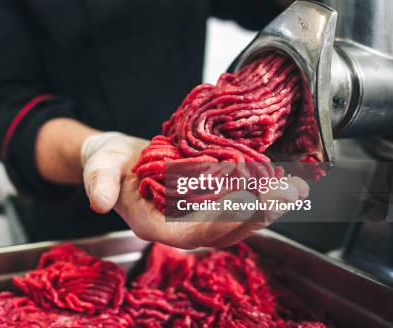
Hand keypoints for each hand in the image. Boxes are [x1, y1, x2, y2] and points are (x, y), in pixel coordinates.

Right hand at [81, 132, 309, 248]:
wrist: (119, 158)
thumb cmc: (108, 163)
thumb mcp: (98, 167)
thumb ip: (99, 183)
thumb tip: (98, 203)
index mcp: (154, 225)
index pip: (191, 234)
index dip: (221, 222)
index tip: (249, 203)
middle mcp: (180, 228)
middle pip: (224, 231)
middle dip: (257, 215)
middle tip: (286, 195)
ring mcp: (197, 217)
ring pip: (238, 221)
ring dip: (268, 208)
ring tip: (295, 190)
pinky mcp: (210, 203)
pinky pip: (239, 205)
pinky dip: (263, 195)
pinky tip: (283, 181)